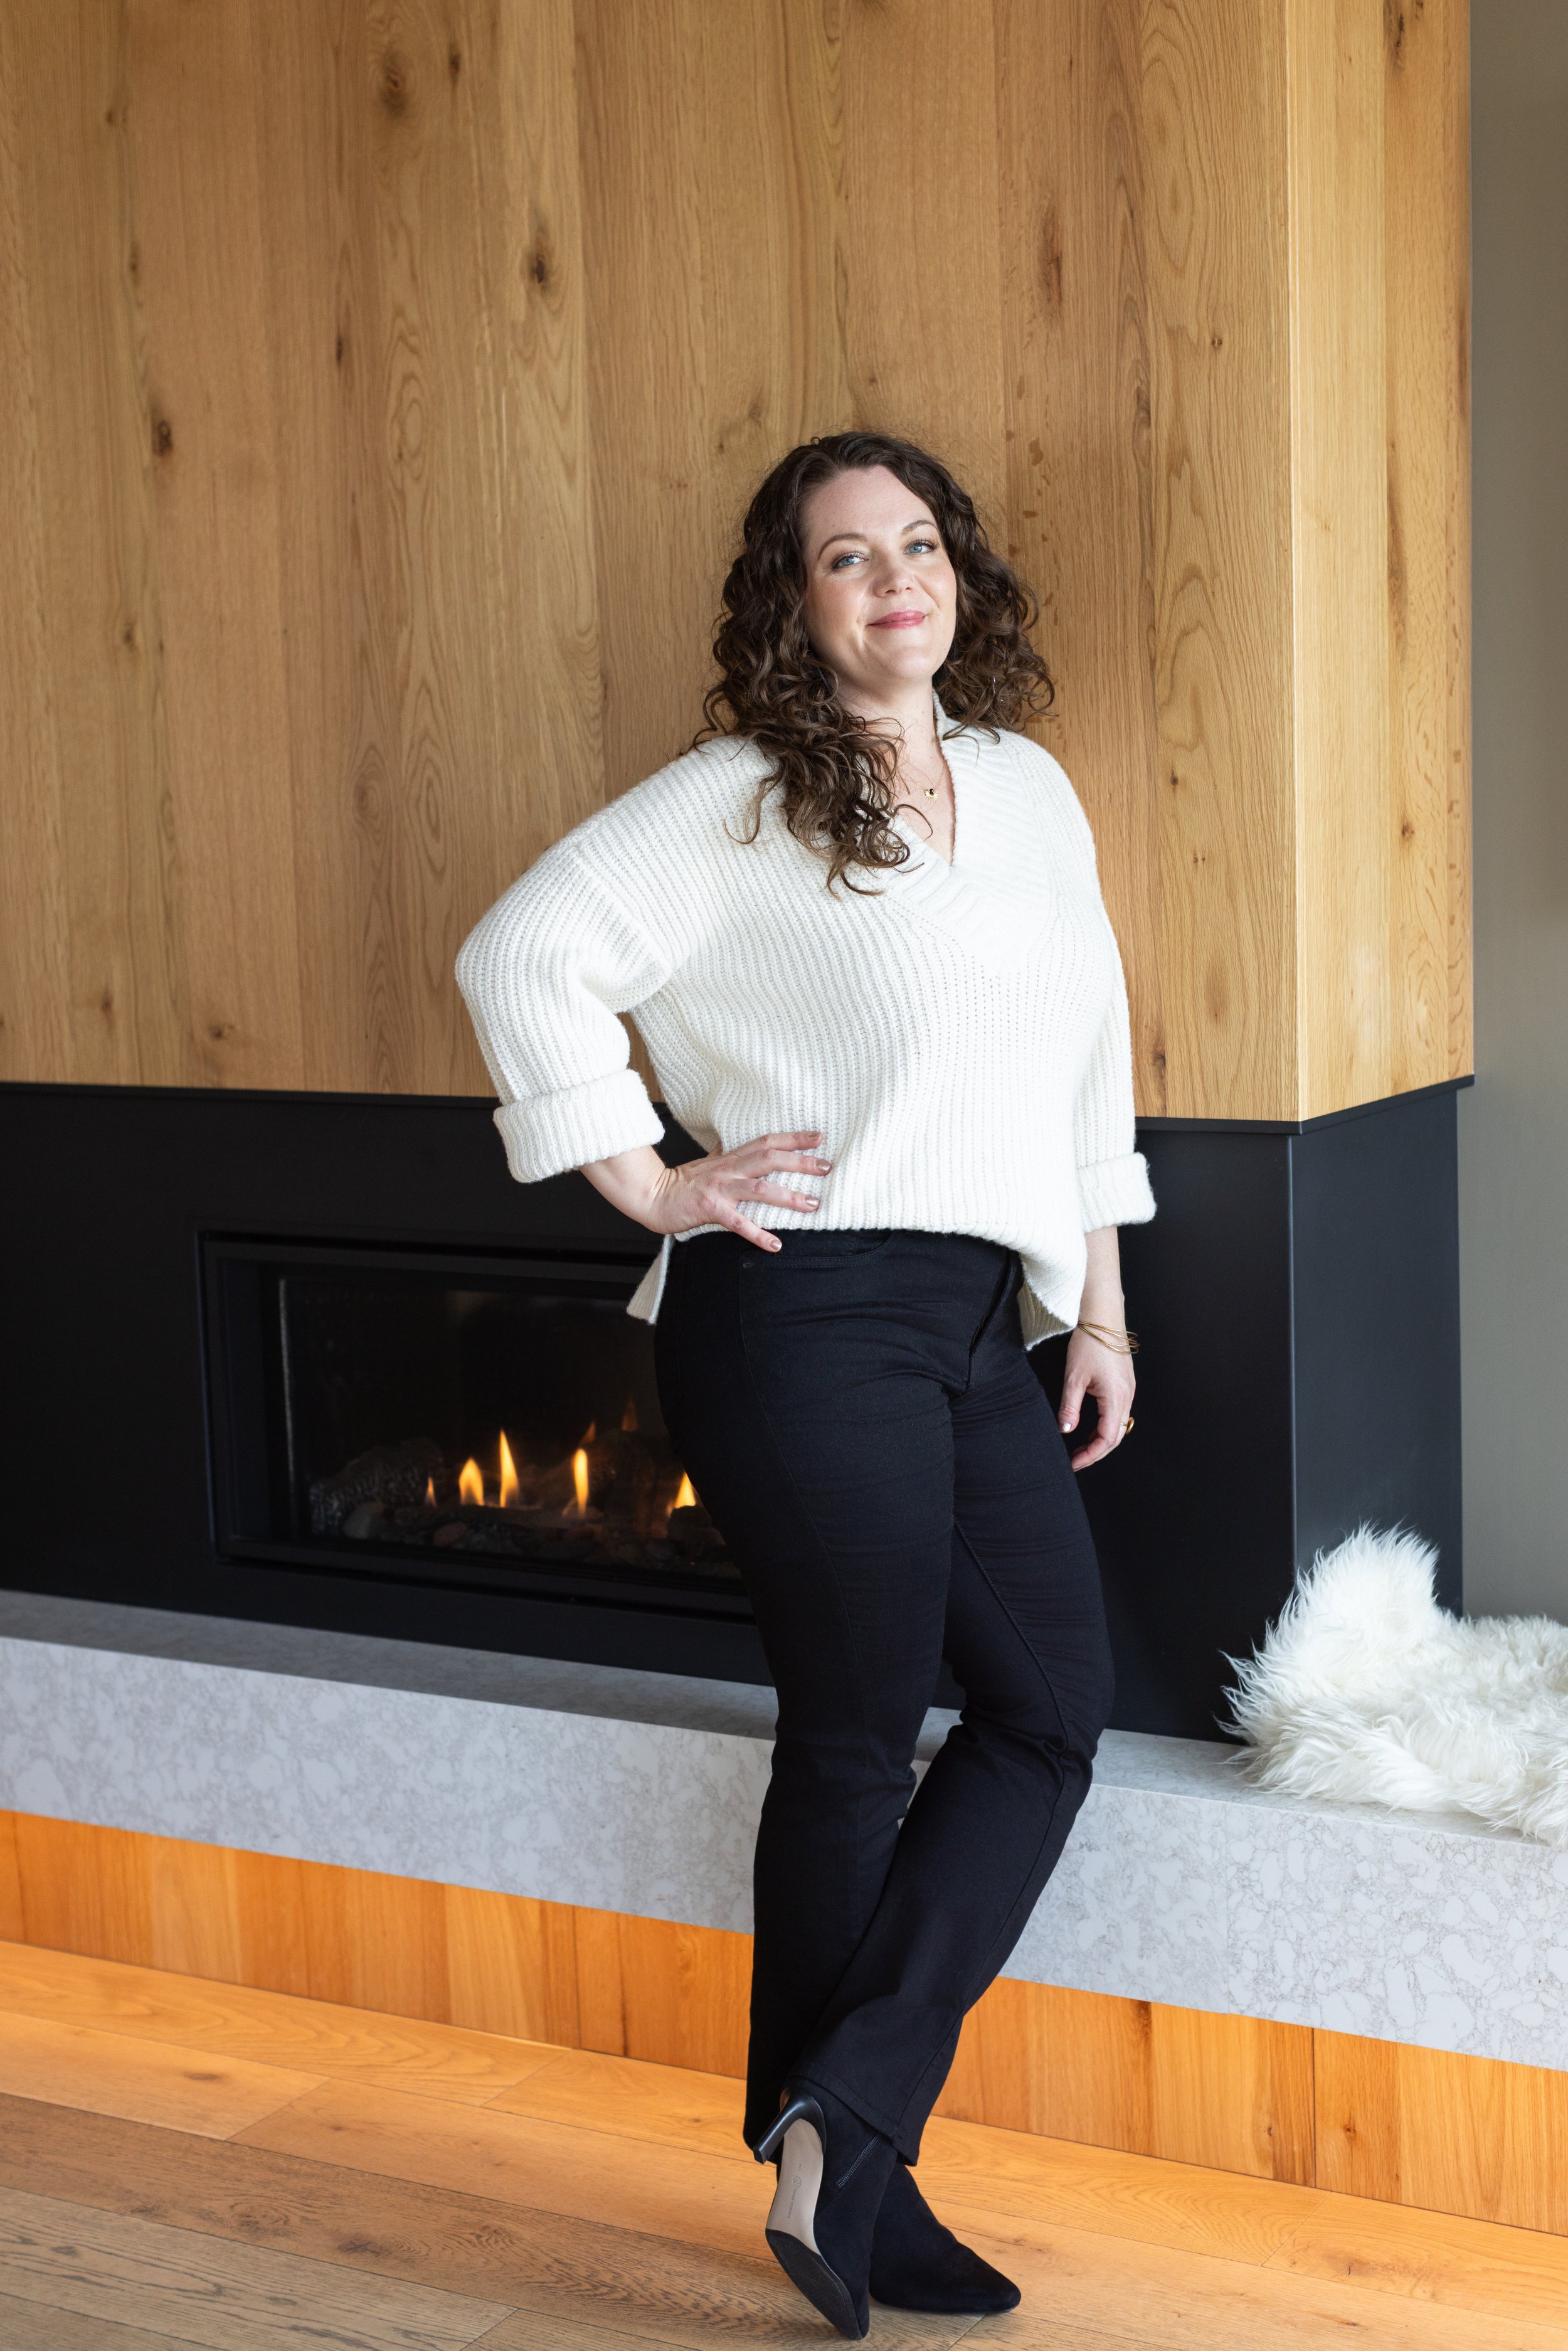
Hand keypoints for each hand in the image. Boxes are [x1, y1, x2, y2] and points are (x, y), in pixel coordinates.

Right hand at [579, 1132, 831, 1250]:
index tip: (819, 1137)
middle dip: (800, 1163)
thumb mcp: (707, 1161)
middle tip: (827, 1167)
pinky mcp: (710, 1210)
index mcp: (730, 1157)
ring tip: (812, 1205)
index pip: (767, 1142)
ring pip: (759, 1189)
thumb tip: (734, 1142)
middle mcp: (728, 1170)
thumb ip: (724, 1152)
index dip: (793, 1138)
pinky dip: (758, 1234)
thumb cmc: (683, 1181)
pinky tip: (776, 1244)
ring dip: (788, 1197)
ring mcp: (720, 1189)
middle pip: (769, 1159)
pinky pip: (738, 1223)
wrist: (652, 1195)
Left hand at [1058, 1324, 1134, 1469]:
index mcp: (1116, 1398)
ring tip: (1080, 1447)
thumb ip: (1069, 1407)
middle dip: (1096, 1452)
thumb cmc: (1089, 1343)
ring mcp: (1128, 1390)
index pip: (1106, 1439)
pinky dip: (1105, 1425)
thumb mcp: (1074, 1377)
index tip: (1074, 1462)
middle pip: (1116, 1436)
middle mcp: (1127, 1396)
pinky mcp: (1124, 1384)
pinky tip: (1090, 1427)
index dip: (1090, 1455)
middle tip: (1076, 1460)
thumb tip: (1065, 1430)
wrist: (1102, 1317)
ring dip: (1100, 1440)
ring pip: (1118, 1426)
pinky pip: (1118, 1413)